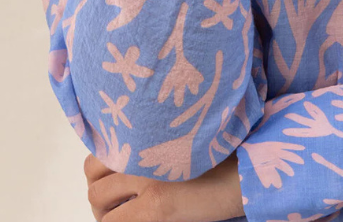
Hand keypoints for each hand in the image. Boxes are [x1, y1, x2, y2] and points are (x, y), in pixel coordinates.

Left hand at [84, 150, 244, 221]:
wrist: (250, 167)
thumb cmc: (226, 152)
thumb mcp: (183, 141)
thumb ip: (156, 145)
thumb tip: (131, 164)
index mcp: (146, 130)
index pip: (100, 148)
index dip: (100, 171)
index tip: (110, 184)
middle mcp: (141, 149)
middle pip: (92, 172)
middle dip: (98, 192)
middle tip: (114, 206)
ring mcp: (146, 176)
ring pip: (97, 199)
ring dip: (104, 213)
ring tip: (122, 219)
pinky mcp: (157, 204)